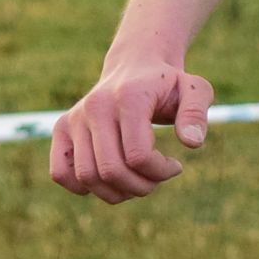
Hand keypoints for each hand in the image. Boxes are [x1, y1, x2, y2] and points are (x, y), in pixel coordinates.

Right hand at [48, 56, 214, 203]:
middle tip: (156, 178)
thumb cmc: (168, 84)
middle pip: (111, 170)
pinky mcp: (61, 129)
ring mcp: (74, 118)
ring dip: (117, 192)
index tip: (175, 167)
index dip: (160, 172)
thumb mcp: (196, 90)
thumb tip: (191, 143)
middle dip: (141, 187)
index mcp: (129, 97)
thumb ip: (196, 114)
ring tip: (137, 180)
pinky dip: (84, 188)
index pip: (138, 155)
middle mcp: (95, 106)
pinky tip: (109, 179)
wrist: (135, 66)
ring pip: (87, 178)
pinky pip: (61, 174)